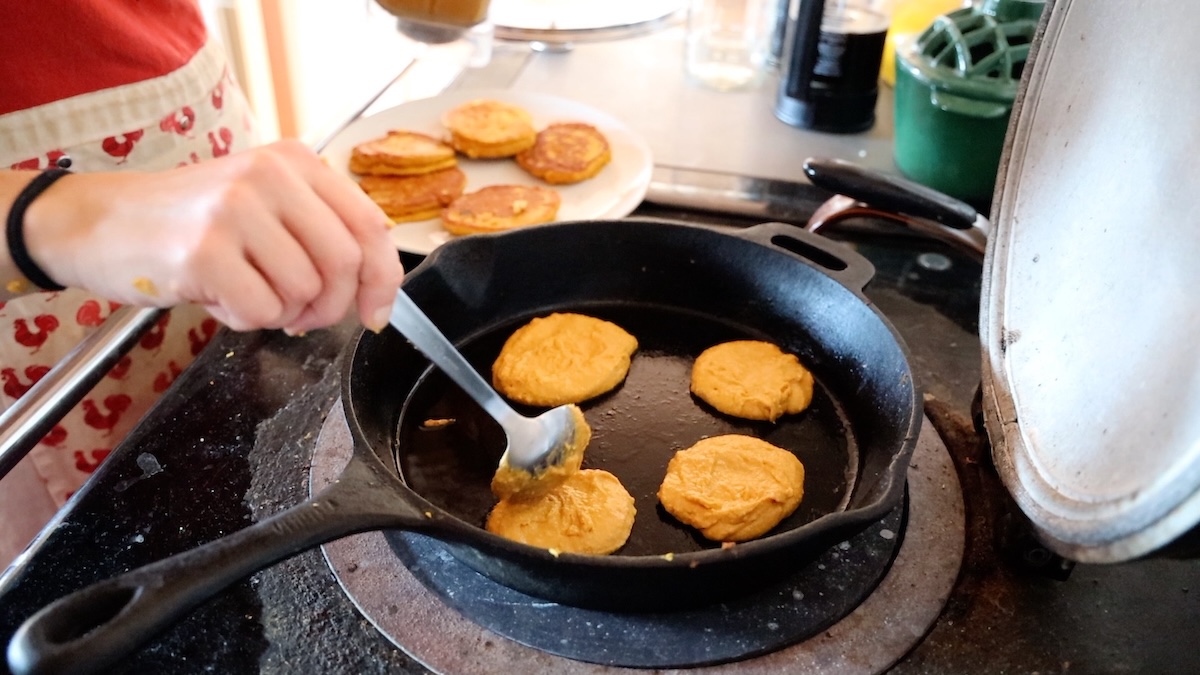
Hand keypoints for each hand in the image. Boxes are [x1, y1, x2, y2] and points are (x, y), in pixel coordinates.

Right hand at [22, 140, 403, 332]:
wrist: (99, 221)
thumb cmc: (189, 221)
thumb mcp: (264, 204)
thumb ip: (321, 230)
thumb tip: (377, 287)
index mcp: (295, 160)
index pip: (370, 225)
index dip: (383, 279)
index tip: (376, 312)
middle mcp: (270, 176)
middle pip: (345, 263)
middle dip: (332, 306)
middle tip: (301, 316)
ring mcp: (236, 210)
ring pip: (305, 291)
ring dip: (282, 313)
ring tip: (244, 294)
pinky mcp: (205, 250)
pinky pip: (262, 311)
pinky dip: (245, 321)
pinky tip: (217, 299)